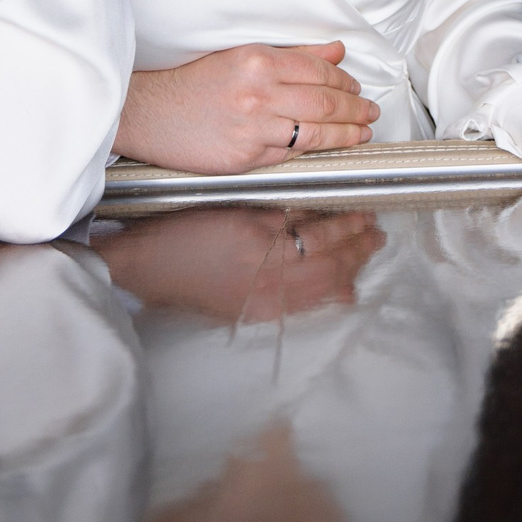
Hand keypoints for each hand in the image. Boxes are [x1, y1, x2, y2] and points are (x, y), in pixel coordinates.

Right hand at [102, 206, 384, 320]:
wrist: (144, 268)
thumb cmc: (180, 233)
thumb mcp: (232, 208)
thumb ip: (277, 213)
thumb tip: (316, 212)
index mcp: (262, 248)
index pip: (321, 236)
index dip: (347, 225)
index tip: (364, 214)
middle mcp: (267, 281)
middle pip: (330, 266)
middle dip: (358, 249)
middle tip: (376, 234)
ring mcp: (263, 302)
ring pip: (322, 290)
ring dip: (349, 271)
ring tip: (366, 256)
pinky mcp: (254, 314)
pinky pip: (303, 308)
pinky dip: (328, 297)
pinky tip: (342, 290)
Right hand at [116, 40, 375, 171]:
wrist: (150, 113)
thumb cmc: (193, 84)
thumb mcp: (242, 57)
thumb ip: (294, 55)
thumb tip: (336, 51)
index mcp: (258, 62)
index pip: (320, 71)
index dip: (346, 81)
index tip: (357, 88)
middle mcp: (258, 94)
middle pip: (325, 102)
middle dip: (356, 109)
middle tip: (370, 112)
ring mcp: (252, 129)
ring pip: (315, 134)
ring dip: (346, 135)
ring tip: (362, 132)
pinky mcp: (244, 158)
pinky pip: (289, 155)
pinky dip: (311, 151)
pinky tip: (325, 147)